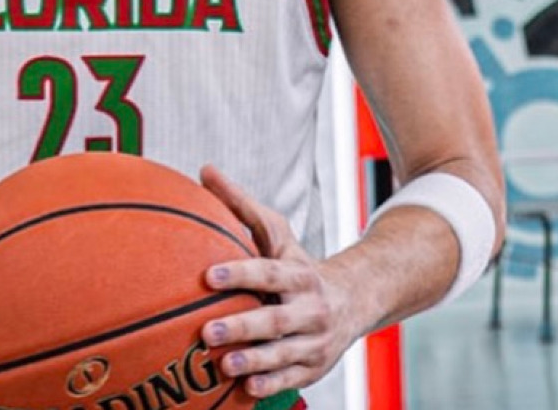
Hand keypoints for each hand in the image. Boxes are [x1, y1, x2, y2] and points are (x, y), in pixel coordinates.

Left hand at [198, 165, 357, 399]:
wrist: (352, 301)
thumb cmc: (297, 266)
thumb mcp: (276, 235)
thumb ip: (240, 206)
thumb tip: (204, 170)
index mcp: (299, 275)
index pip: (268, 273)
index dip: (240, 273)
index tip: (208, 275)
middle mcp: (310, 309)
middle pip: (275, 320)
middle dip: (242, 326)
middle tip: (207, 332)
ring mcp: (314, 341)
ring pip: (283, 354)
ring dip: (254, 361)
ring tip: (223, 365)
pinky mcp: (314, 367)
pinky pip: (292, 378)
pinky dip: (271, 384)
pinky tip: (246, 390)